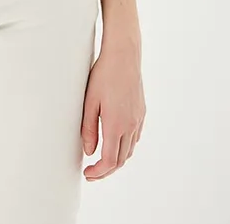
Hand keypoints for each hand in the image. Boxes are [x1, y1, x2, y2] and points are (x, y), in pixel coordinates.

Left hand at [80, 43, 145, 179]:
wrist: (124, 56)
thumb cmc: (104, 75)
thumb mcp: (89, 101)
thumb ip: (88, 129)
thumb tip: (88, 152)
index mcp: (116, 125)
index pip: (109, 161)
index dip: (98, 172)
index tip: (87, 174)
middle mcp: (130, 125)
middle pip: (121, 160)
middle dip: (106, 170)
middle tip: (92, 172)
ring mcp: (138, 119)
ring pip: (129, 150)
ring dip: (116, 159)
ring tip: (101, 159)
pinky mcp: (141, 112)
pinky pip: (134, 137)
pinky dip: (125, 146)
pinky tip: (115, 141)